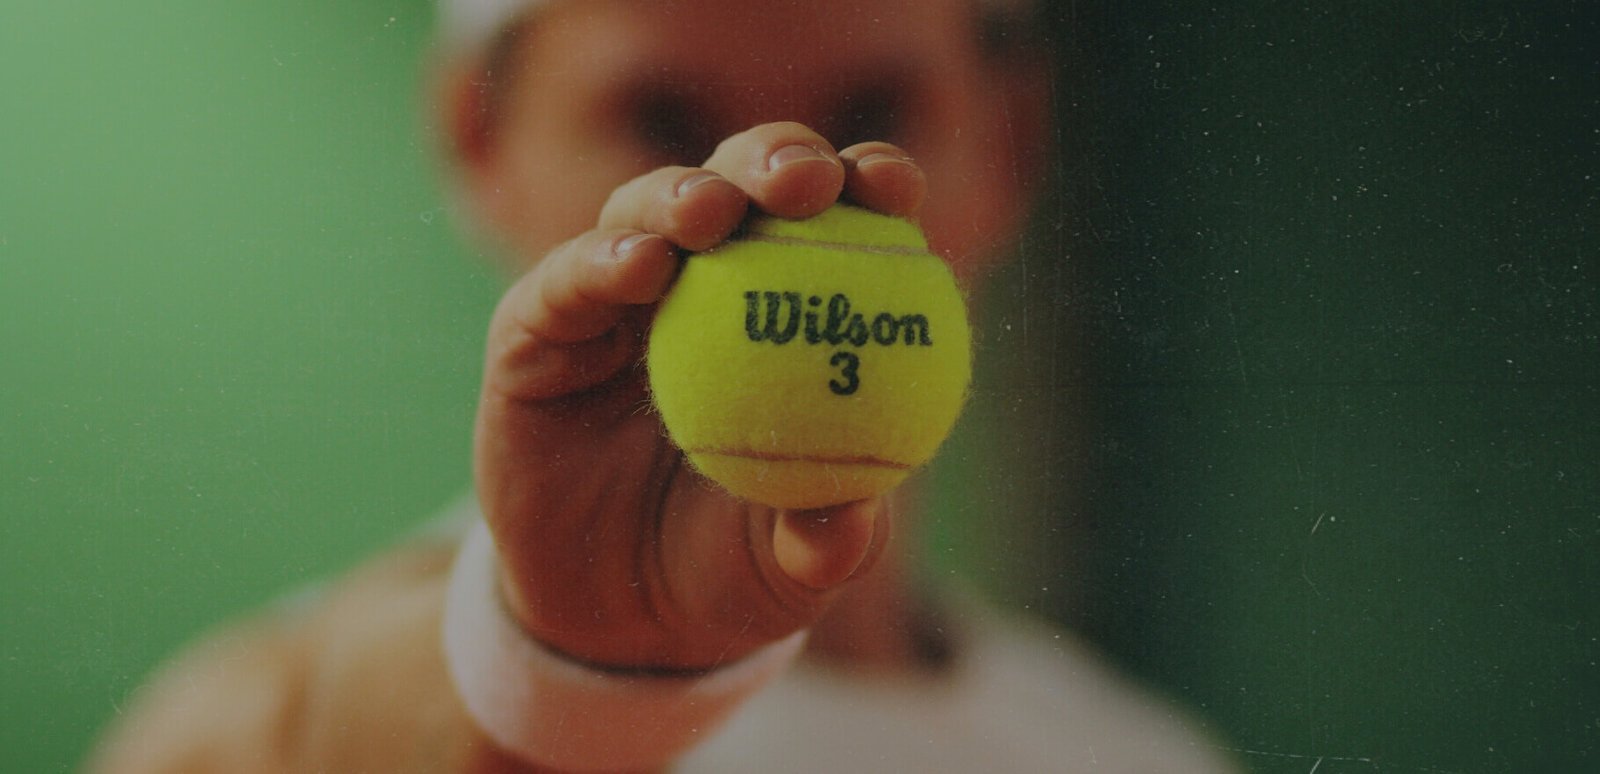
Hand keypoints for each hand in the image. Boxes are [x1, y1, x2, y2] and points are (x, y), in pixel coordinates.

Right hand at [474, 122, 927, 670]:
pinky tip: (640, 267)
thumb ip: (824, 539)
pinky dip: (598, 263)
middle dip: (777, 158)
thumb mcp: (786, 568)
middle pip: (743, 184)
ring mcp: (614, 300)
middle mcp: (703, 282)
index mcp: (789, 309)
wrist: (615, 621)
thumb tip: (857, 518)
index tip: (896, 191)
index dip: (869, 184)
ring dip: (682, 196)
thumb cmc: (725, 568)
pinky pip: (562, 284)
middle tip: (806, 181)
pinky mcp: (535, 332)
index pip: (839, 222)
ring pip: (646, 211)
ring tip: (713, 215)